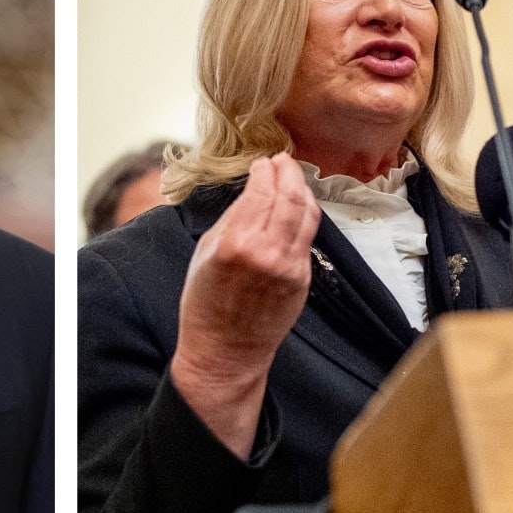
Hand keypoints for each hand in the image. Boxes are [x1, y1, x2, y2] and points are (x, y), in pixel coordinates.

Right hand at [170, 153, 321, 458]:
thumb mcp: (205, 252)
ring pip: (307, 214)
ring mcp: (291, 267)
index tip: (262, 162)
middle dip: (289, 172)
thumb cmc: (205, 304)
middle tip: (283, 160)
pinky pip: (307, 237)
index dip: (265, 171)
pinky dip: (304, 216)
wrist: (226, 351)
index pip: (262, 191)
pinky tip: (296, 207)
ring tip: (293, 177)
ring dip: (302, 190)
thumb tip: (253, 189)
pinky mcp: (303, 279)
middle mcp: (268, 252)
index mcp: (237, 244)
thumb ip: (233, 218)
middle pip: (291, 197)